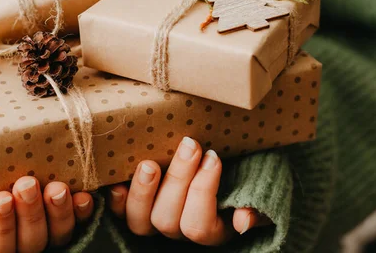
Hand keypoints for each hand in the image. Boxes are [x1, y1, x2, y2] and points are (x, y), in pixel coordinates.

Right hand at [0, 176, 92, 252]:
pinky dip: (82, 212)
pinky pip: (81, 226)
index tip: (0, 199)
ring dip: (59, 212)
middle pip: (30, 243)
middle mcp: (21, 251)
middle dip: (29, 214)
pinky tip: (84, 196)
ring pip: (57, 237)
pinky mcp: (68, 228)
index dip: (0, 227)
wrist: (11, 191)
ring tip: (57, 188)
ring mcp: (47, 241)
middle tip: (26, 184)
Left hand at [107, 137, 270, 244]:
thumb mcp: (259, 183)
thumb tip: (243, 220)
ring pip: (141, 222)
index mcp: (212, 230)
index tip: (213, 156)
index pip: (201, 226)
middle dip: (178, 181)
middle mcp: (179, 230)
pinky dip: (117, 199)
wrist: (220, 156)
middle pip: (169, 221)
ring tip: (150, 163)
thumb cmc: (243, 169)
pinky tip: (117, 181)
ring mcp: (154, 220)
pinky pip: (119, 213)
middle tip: (189, 145)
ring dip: (144, 192)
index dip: (204, 192)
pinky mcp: (134, 207)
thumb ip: (257, 204)